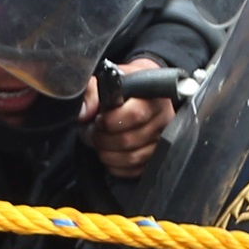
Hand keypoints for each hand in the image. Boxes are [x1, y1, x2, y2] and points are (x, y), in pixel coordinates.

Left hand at [79, 58, 174, 180]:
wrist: (140, 92)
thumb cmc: (123, 86)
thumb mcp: (107, 78)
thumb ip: (91, 89)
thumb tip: (84, 112)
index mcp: (154, 95)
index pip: (135, 114)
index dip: (111, 121)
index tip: (99, 119)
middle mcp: (164, 118)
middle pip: (130, 140)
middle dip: (103, 139)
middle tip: (92, 132)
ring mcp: (162, 139)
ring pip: (132, 157)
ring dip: (107, 154)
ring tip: (99, 142)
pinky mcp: (157, 156)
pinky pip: (135, 170)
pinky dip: (116, 166)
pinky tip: (110, 154)